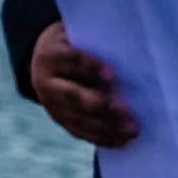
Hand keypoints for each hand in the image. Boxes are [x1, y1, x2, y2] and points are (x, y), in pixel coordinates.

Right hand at [30, 22, 136, 148]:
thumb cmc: (76, 46)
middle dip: (98, 103)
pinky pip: (81, 132)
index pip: (70, 59)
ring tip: (132, 130)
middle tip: (123, 109)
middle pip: (72, 95)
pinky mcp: (60, 119)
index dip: (90, 67)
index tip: (112, 74)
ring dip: (106, 126)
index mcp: (50, 55)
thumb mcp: (77, 37)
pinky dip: (103, 137)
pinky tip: (123, 140)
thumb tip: (130, 58)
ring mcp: (51, 104)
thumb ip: (96, 46)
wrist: (45, 61)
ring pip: (78, 117)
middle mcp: (45, 82)